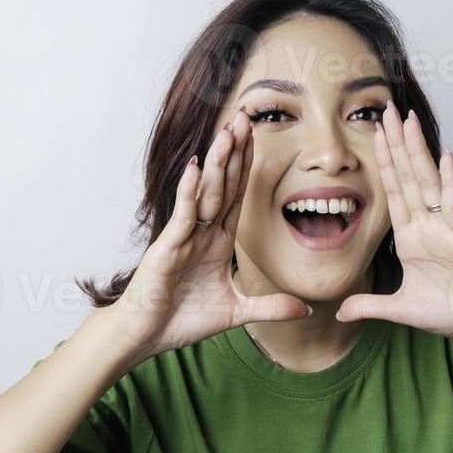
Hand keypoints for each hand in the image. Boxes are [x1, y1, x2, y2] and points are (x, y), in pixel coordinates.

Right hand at [103, 109, 310, 360]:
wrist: (146, 336)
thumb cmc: (182, 320)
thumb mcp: (236, 313)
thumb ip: (269, 307)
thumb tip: (306, 309)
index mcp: (217, 241)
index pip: (236, 196)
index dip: (246, 167)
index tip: (257, 137)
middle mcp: (201, 232)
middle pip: (222, 184)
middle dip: (234, 151)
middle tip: (245, 116)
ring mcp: (183, 237)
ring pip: (204, 193)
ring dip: (217, 162)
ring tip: (228, 130)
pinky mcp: (167, 248)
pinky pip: (182, 215)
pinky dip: (189, 191)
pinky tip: (196, 166)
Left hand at [335, 100, 452, 343]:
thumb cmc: (452, 310)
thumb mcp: (400, 309)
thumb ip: (369, 306)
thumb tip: (339, 311)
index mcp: (411, 237)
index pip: (393, 192)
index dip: (383, 164)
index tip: (373, 135)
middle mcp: (427, 225)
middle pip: (408, 176)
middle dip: (395, 144)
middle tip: (386, 110)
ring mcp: (446, 226)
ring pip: (427, 181)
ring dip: (416, 150)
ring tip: (408, 120)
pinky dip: (450, 180)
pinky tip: (445, 157)